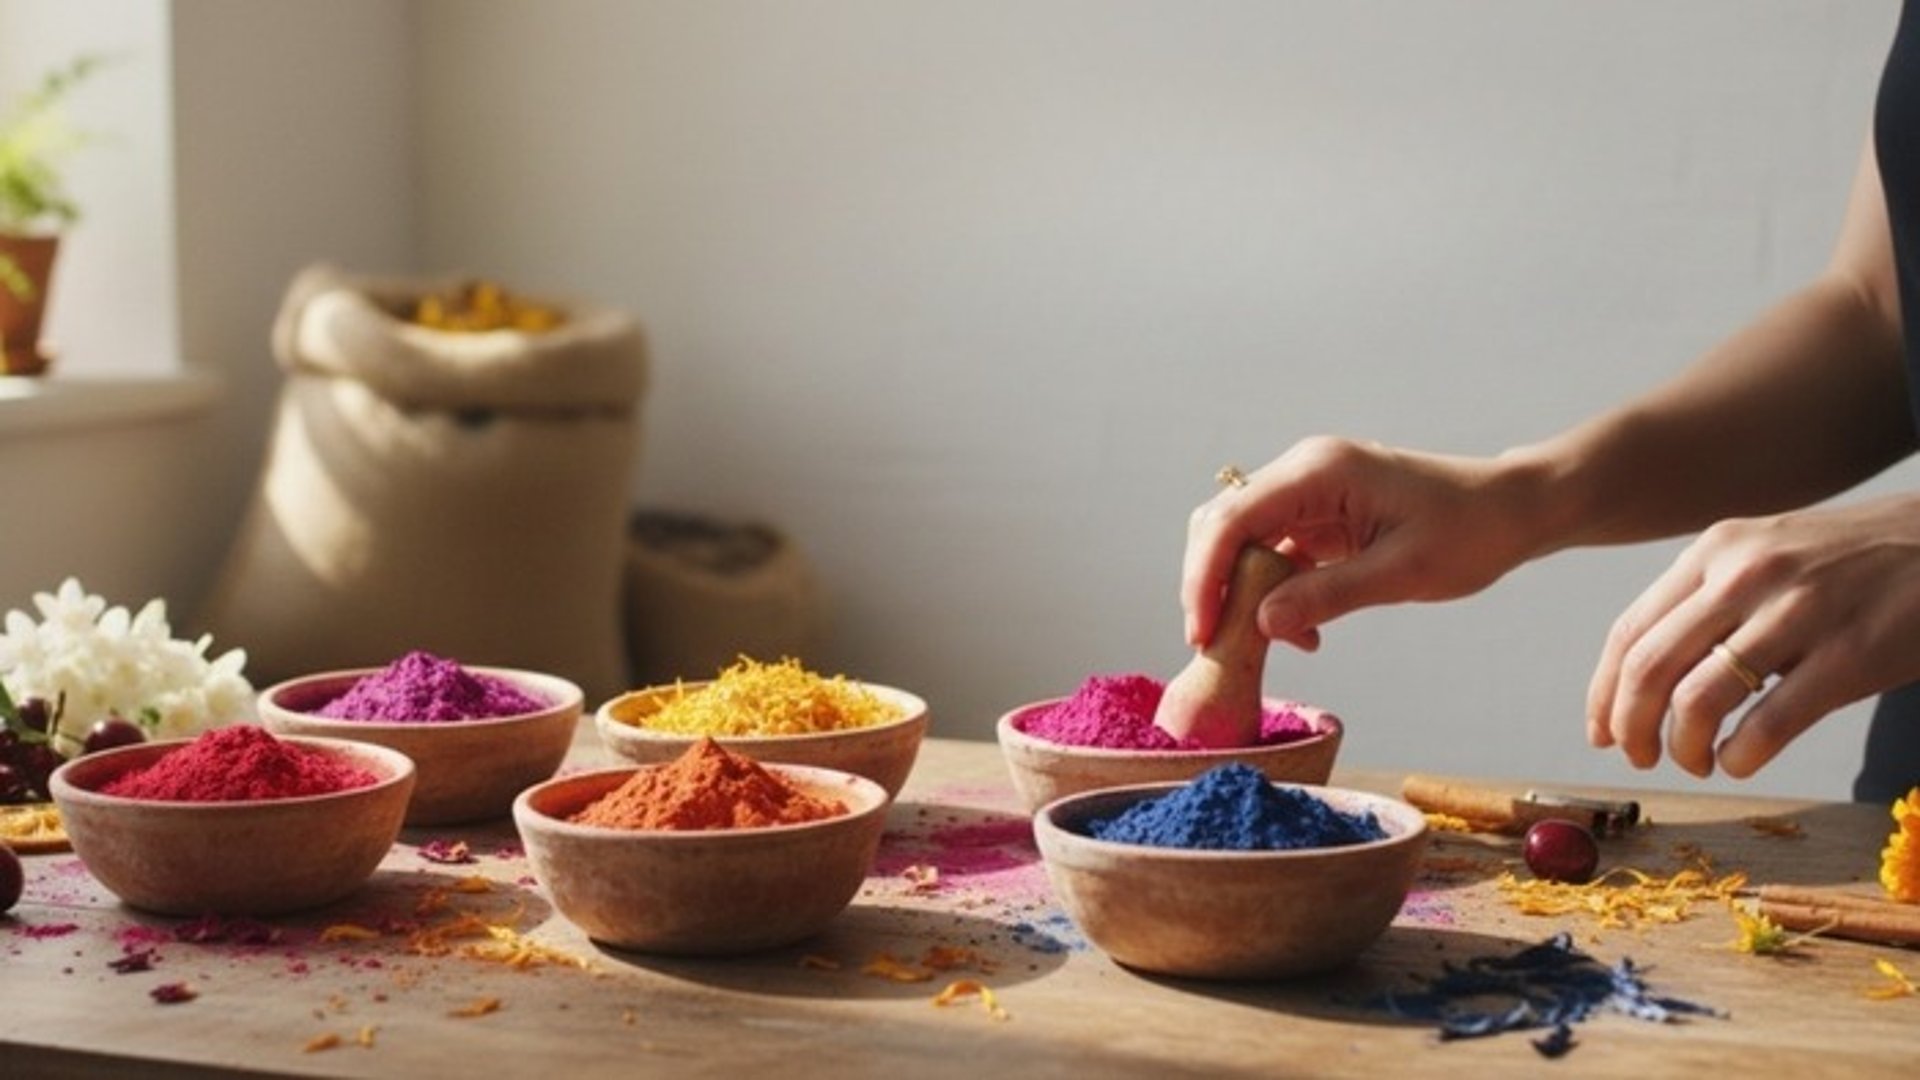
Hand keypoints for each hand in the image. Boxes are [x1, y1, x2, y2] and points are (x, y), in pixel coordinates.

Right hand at [1180, 437, 1541, 649]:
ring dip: (1242, 594)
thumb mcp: (1402, 572)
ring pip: (1241, 542)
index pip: (1232, 519)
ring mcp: (1308, 493)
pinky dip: (1273, 594)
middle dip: (1212, 586)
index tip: (1203, 631)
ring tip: (1262, 644)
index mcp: (1319, 471)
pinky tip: (1300, 631)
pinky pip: (1273, 554)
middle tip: (1215, 645)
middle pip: (1223, 526)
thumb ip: (1329, 596)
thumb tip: (1263, 625)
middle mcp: (1303, 473)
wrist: (1510, 511)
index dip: (1206, 577)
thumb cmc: (1470, 530)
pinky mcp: (1318, 517)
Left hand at [1587, 493, 1919, 777]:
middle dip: (1631, 727)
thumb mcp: (1764, 557)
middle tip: (1641, 758)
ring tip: (1697, 762)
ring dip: (1682, 747)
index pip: (1630, 633)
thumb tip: (1641, 682)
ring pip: (1697, 699)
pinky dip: (1738, 757)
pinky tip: (1739, 762)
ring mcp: (1797, 612)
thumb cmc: (1846, 564)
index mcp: (1714, 552)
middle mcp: (1746, 575)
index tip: (1601, 733)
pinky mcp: (1849, 655)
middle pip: (1649, 668)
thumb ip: (1705, 603)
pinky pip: (1767, 724)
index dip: (1604, 694)